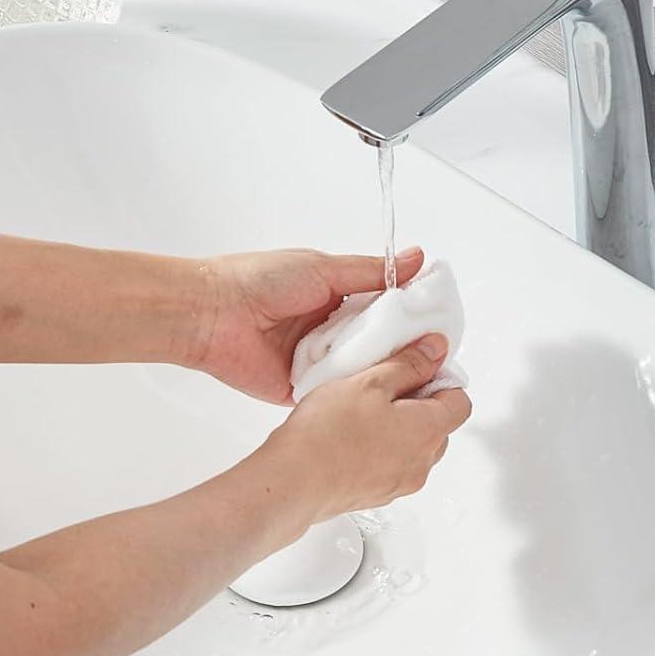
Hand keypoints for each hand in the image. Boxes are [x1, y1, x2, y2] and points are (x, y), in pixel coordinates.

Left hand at [192, 246, 426, 403]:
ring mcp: (317, 362)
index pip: (386, 310)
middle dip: (401, 349)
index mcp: (337, 299)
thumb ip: (372, 272)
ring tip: (413, 377)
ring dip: (378, 372)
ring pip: (360, 372)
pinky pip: (335, 394)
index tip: (441, 323)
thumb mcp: (324, 268)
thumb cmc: (259, 281)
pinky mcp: (302, 389)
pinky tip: (376, 396)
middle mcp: (330, 332)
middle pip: (378, 345)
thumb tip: (415, 259)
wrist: (213, 314)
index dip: (412, 317)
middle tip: (434, 355)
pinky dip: (350, 393)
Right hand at [258, 334, 471, 523]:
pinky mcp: (378, 495)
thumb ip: (409, 364)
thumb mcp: (370, 382)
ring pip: (414, 447)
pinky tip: (350, 437)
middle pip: (438, 426)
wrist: (294, 482)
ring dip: (398, 428)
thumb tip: (436, 350)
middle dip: (418, 404)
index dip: (441, 380)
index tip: (415, 368)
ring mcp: (401, 483)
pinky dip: (381, 450)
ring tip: (362, 413)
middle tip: (383, 387)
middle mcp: (422, 462)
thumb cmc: (328, 433)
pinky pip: (392, 466)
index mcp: (429, 430)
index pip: (460, 401)